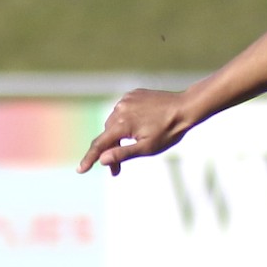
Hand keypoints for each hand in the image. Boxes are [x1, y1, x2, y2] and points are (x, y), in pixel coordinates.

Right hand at [76, 88, 192, 176]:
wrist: (185, 107)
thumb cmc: (169, 131)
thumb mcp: (147, 148)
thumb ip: (123, 154)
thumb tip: (102, 160)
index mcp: (121, 124)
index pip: (99, 145)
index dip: (89, 159)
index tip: (81, 170)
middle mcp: (119, 110)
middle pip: (108, 135)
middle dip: (110, 152)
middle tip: (116, 171)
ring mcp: (126, 100)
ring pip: (115, 122)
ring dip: (118, 136)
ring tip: (132, 146)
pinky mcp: (133, 95)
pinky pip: (124, 111)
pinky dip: (126, 121)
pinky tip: (139, 127)